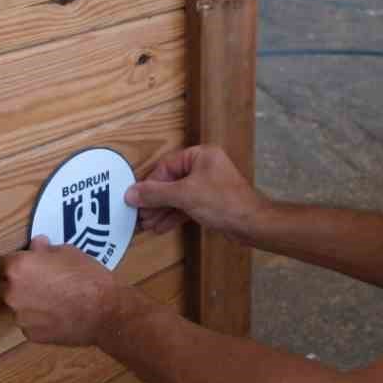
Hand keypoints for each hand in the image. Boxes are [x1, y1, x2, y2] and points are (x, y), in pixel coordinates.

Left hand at [0, 237, 124, 346]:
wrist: (104, 312)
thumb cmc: (88, 278)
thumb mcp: (68, 252)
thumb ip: (45, 250)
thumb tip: (37, 246)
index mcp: (17, 268)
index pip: (6, 261)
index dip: (21, 261)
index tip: (32, 263)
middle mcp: (11, 293)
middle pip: (5, 285)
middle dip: (18, 282)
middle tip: (41, 280)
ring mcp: (20, 317)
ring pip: (18, 306)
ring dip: (28, 301)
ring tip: (53, 299)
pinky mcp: (31, 334)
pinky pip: (30, 323)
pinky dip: (38, 319)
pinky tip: (57, 314)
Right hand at [126, 144, 267, 236]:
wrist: (251, 224)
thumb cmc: (225, 202)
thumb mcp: (184, 195)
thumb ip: (156, 194)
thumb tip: (132, 193)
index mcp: (200, 156)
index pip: (167, 166)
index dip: (150, 184)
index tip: (136, 197)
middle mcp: (205, 167)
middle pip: (171, 182)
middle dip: (155, 200)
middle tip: (140, 213)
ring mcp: (208, 185)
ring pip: (178, 196)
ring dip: (162, 210)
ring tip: (148, 223)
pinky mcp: (210, 202)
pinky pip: (186, 205)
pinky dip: (174, 215)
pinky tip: (161, 226)